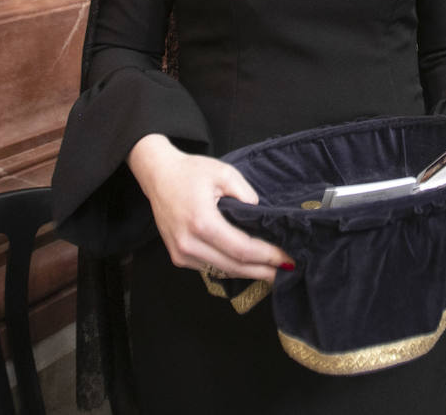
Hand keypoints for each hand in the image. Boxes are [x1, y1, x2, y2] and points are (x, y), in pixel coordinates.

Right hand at [128, 134, 292, 279]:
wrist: (159, 176)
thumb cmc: (190, 172)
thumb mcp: (224, 173)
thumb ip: (245, 194)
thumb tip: (260, 215)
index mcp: (202, 223)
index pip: (242, 249)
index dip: (267, 256)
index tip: (286, 257)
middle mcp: (189, 244)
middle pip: (234, 267)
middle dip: (262, 271)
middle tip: (286, 272)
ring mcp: (181, 254)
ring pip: (222, 271)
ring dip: (248, 273)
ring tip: (272, 271)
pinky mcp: (178, 257)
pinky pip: (210, 268)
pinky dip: (231, 269)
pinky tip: (248, 266)